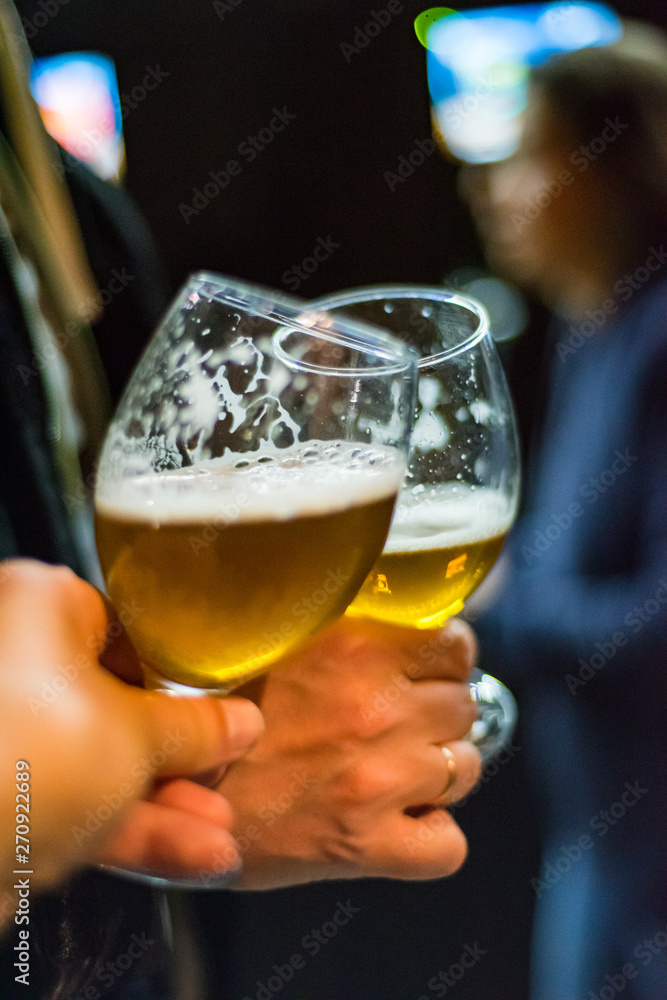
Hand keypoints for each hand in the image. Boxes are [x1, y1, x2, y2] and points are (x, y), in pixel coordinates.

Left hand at [0, 559, 262, 922]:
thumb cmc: (28, 753)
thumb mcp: (139, 736)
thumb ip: (197, 728)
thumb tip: (239, 721)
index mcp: (41, 607)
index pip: (129, 636)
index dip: (182, 681)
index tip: (217, 713)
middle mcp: (14, 657)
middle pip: (115, 707)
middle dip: (178, 757)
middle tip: (220, 777)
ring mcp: (4, 731)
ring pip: (95, 763)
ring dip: (161, 803)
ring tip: (219, 835)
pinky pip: (70, 802)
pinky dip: (124, 829)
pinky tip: (189, 856)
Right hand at [217, 615, 480, 889]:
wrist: (162, 788)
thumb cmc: (204, 708)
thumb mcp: (270, 635)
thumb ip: (334, 621)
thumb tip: (384, 613)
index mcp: (355, 647)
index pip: (454, 644)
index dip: (443, 659)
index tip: (422, 670)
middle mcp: (376, 709)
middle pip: (462, 705)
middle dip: (437, 712)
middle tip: (396, 722)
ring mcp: (378, 781)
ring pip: (464, 769)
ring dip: (437, 770)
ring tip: (392, 770)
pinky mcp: (367, 845)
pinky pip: (446, 847)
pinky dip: (430, 837)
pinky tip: (398, 823)